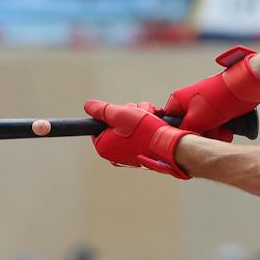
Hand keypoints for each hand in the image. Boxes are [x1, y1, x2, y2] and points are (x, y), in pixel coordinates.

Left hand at [83, 99, 197, 178]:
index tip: (121, 111)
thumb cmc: (144, 131)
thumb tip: (89, 106)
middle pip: (116, 123)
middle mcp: (116, 153)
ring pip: (130, 125)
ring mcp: (130, 153)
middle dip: (129, 113)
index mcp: (104, 147)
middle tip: (137, 113)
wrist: (171, 146)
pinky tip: (156, 121)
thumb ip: (101, 109)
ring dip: (140, 115)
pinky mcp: (144, 151)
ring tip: (150, 116)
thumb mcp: (119, 113)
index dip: (110, 114)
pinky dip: (148, 124)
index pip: (99, 125)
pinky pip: (141, 133)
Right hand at [164, 47, 259, 133]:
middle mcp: (189, 105)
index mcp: (178, 101)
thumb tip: (177, 141)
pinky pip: (215, 129)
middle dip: (201, 135)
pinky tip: (228, 131)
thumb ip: (183, 131)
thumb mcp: (195, 118)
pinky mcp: (217, 114)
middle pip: (188, 129)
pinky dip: (221, 132)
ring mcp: (204, 110)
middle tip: (209, 134)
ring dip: (214, 135)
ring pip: (203, 132)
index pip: (169, 122)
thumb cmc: (217, 99)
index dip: (177, 133)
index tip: (187, 140)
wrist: (243, 90)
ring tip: (222, 131)